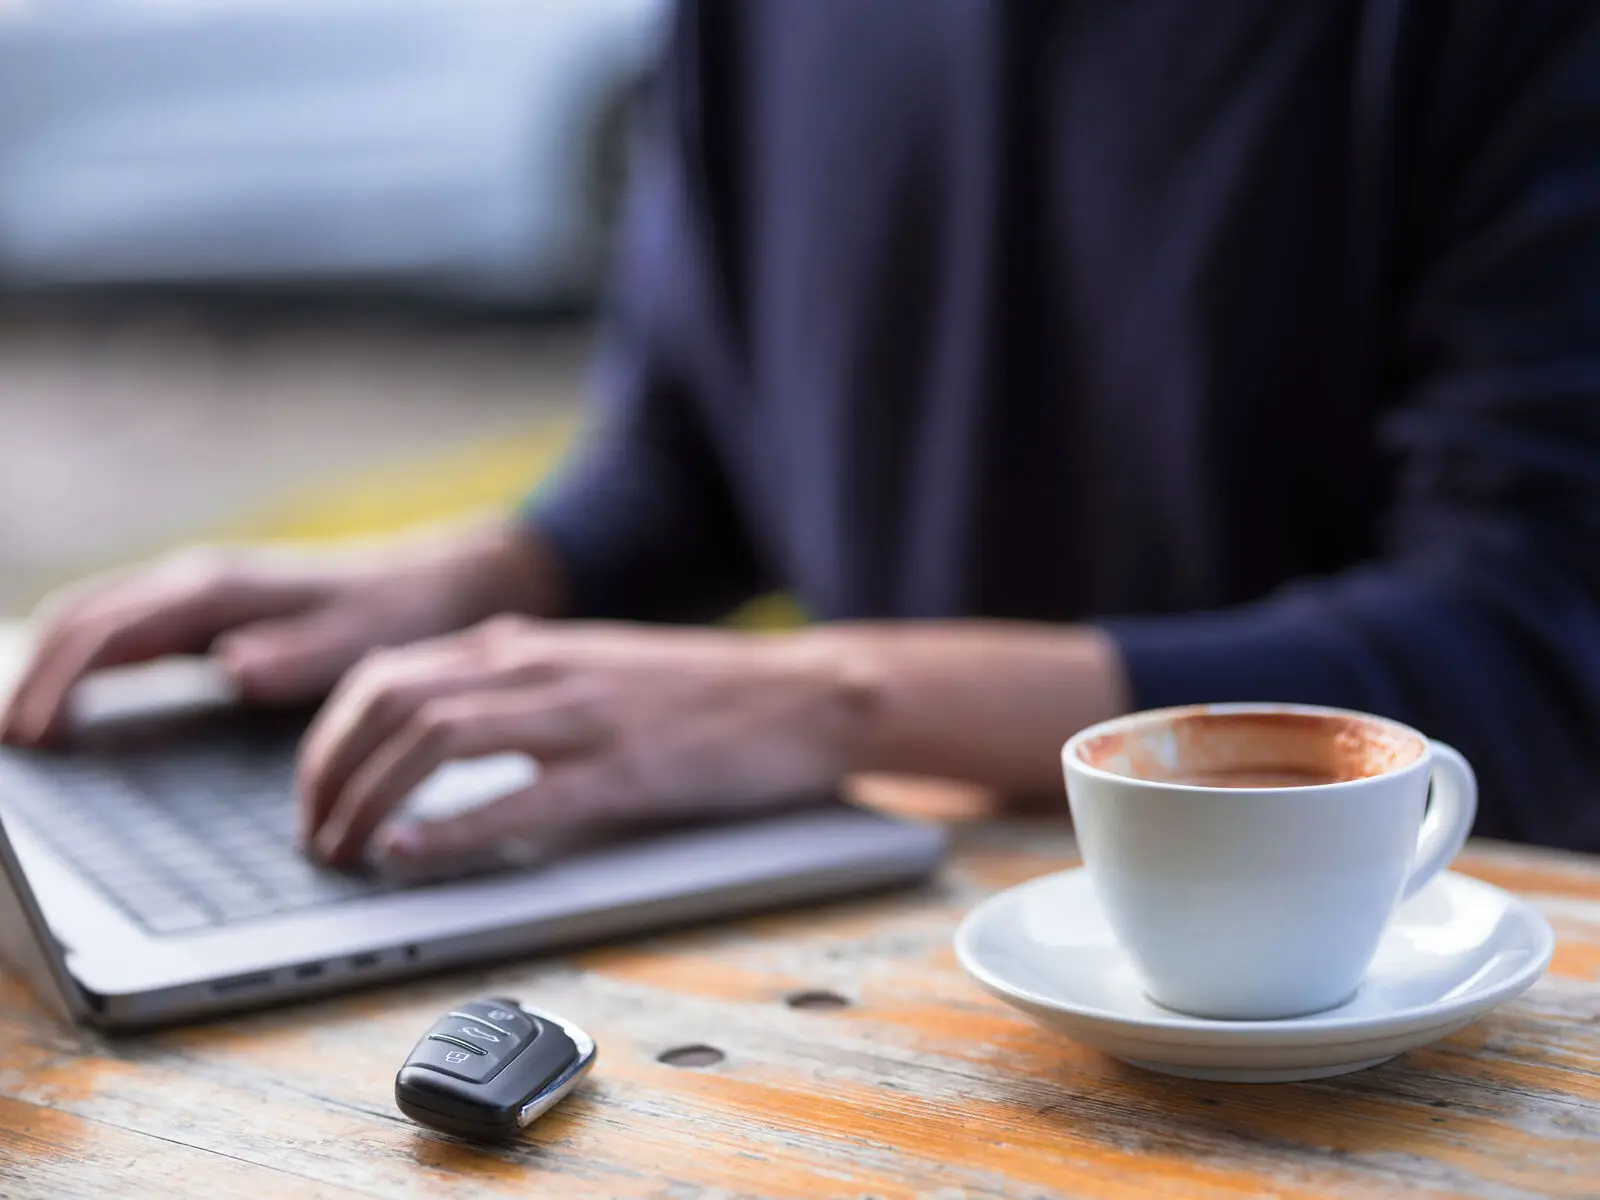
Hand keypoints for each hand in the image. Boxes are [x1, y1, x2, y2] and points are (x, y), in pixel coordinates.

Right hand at [0, 520, 561, 746]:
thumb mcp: (359, 642)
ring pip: (95, 621)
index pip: (106, 633)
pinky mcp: (214, 611)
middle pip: (80, 620)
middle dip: (32, 675)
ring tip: (23, 732)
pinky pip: (125, 631)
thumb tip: (231, 667)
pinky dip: (83, 662)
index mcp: (218, 592)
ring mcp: (202, 593)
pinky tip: (77, 707)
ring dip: (49, 666)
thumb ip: (297, 654)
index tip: (28, 735)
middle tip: (8, 745)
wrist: (445, 582)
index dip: (56, 683)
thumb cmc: (400, 615)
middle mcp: (198, 583)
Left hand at [298, 616, 872, 867]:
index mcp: (526, 644)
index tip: (317, 795)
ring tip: (345, 853)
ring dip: (368, 798)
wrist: (800, 693)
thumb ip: (514, 689)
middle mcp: (540, 665)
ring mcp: (580, 712)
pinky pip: (515, 796)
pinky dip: (448, 828)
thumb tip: (429, 737)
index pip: (387, 673)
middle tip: (313, 836)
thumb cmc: (698, 695)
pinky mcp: (624, 767)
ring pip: (433, 736)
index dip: (329, 739)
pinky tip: (411, 855)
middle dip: (328, 772)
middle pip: (389, 699)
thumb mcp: (589, 670)